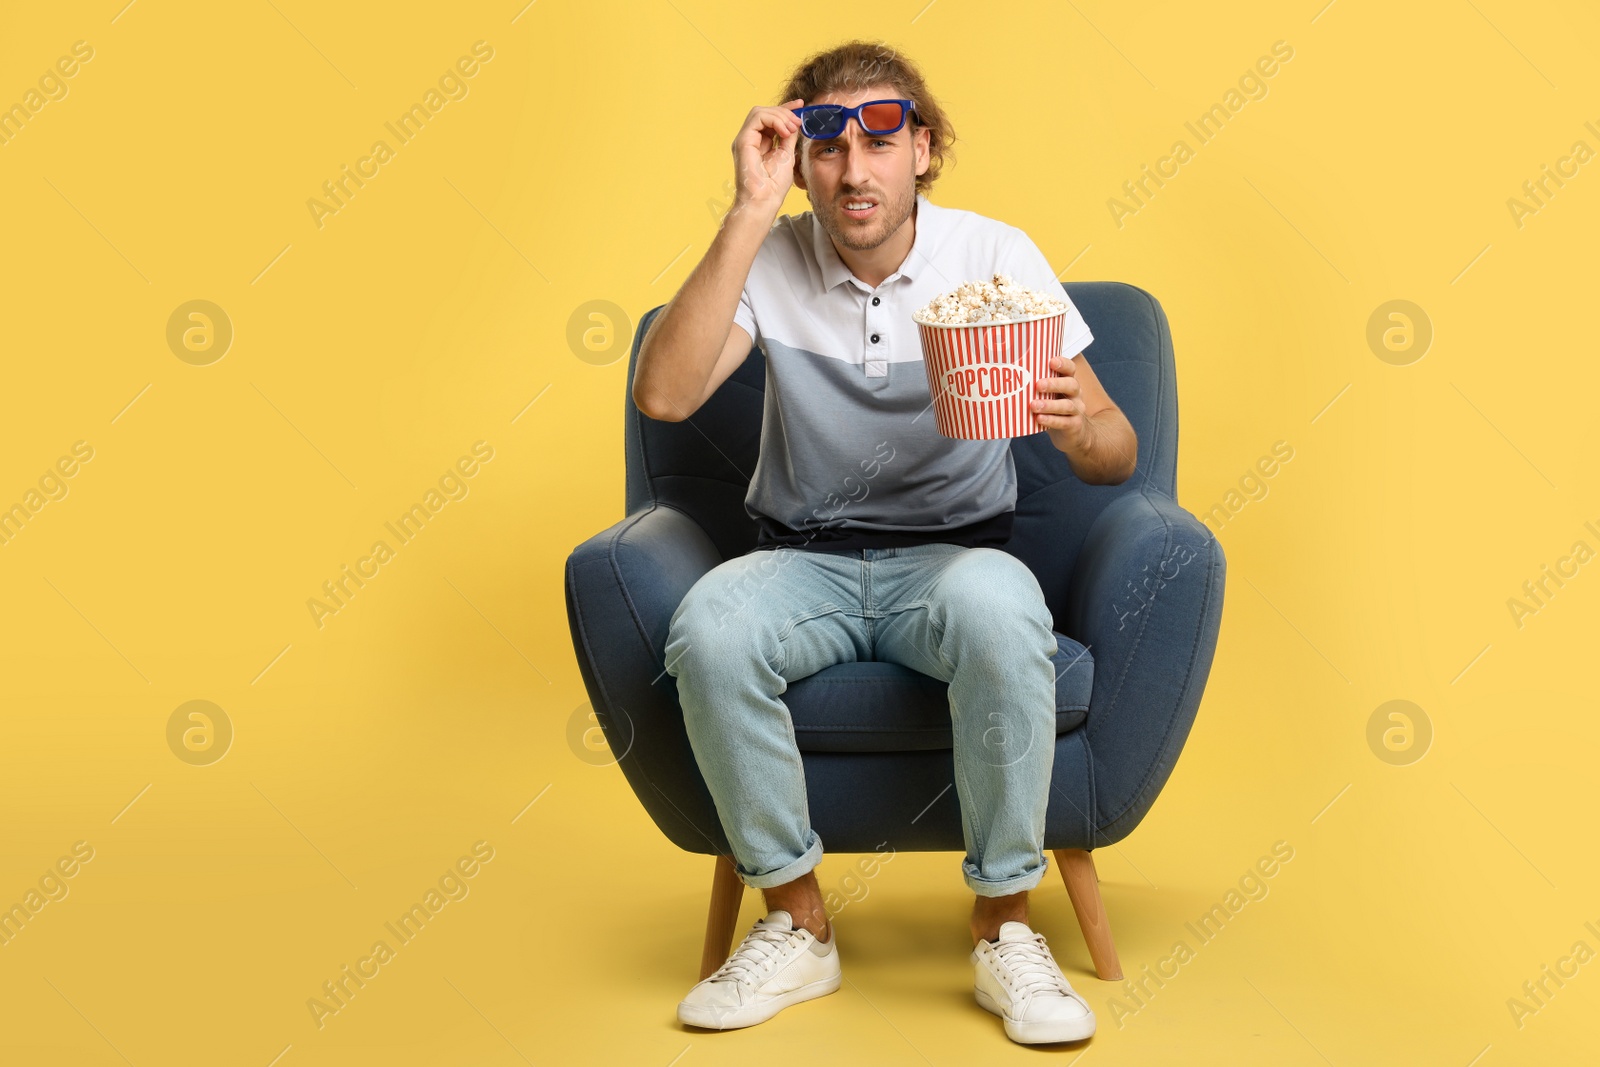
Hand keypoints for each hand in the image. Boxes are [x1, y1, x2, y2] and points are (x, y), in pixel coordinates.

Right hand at [730, 99, 803, 216]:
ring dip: (780, 116)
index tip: (801, 105)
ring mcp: (745, 139)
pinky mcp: (742, 141)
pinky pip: (757, 118)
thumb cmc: (774, 185)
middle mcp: (750, 139)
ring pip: (760, 112)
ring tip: (792, 128)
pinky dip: (774, 120)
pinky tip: (784, 131)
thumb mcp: (786, 155)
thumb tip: (794, 121)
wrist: (764, 200)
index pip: (771, 118)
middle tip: (798, 123)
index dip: (785, 109)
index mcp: (760, 142)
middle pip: (765, 111)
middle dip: (784, 112)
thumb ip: (788, 137)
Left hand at [1030, 353, 1088, 448]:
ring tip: (1033, 405)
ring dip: (1049, 405)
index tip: (1051, 362)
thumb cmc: (1054, 409)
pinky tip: (1039, 419)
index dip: (1063, 364)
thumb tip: (1011, 377)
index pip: (1070, 369)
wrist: (1071, 433)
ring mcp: (1077, 410)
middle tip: (1038, 385)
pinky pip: (1064, 422)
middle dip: (1054, 384)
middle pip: (1071, 385)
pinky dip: (1051, 420)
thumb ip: (1038, 386)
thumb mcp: (1049, 395)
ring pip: (1067, 405)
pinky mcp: (1074, 425)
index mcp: (1069, 382)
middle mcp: (1076, 394)